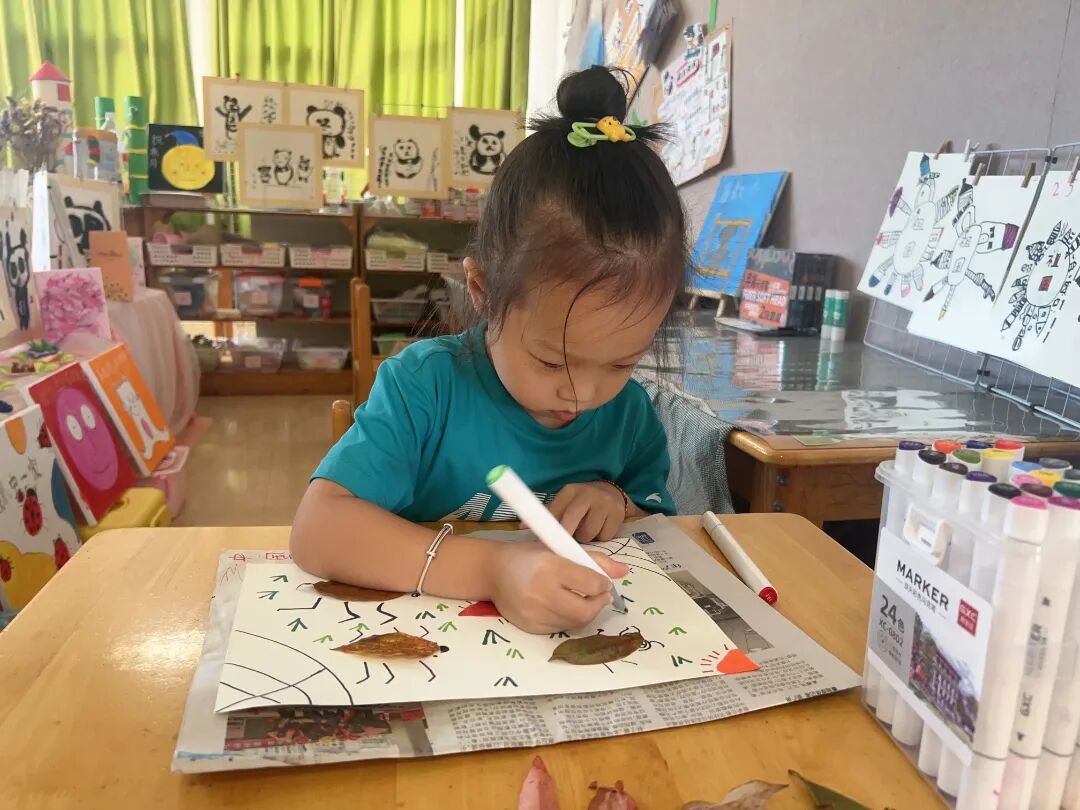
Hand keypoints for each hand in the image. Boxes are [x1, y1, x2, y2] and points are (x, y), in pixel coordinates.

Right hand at [487, 543, 628, 633]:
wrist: (493, 572)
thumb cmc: (530, 556)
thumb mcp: (560, 549)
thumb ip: (595, 560)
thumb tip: (624, 571)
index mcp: (550, 566)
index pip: (591, 584)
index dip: (603, 584)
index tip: (602, 581)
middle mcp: (540, 591)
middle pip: (585, 610)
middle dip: (598, 603)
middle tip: (598, 595)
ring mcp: (533, 613)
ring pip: (574, 622)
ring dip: (585, 612)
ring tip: (581, 599)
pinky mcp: (529, 627)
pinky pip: (560, 628)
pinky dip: (568, 619)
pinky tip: (563, 607)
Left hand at [547, 481, 625, 541]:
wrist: (610, 492)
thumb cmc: (581, 503)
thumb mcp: (566, 503)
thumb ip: (551, 516)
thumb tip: (527, 530)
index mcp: (570, 491)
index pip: (555, 510)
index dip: (549, 528)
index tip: (543, 542)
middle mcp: (587, 494)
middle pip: (572, 519)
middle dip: (566, 535)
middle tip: (563, 545)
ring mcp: (604, 503)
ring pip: (589, 532)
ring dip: (585, 538)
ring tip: (585, 532)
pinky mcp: (618, 514)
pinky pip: (605, 536)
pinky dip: (600, 538)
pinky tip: (599, 530)